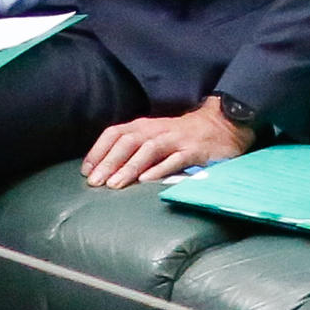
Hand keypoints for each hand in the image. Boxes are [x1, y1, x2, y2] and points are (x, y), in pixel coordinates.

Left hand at [83, 99, 250, 188]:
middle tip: (95, 183)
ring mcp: (176, 139)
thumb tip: (104, 170)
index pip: (115, 134)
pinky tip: (147, 181)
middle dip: (110, 162)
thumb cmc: (182, 136)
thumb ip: (133, 149)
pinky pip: (176, 159)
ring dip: (130, 167)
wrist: (223, 124)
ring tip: (115, 185)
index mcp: (144, 126)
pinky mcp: (195, 151)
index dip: (98, 151)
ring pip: (149, 150)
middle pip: (128, 142)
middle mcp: (157, 130)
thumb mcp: (154, 136)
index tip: (85, 171)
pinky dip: (160, 169)